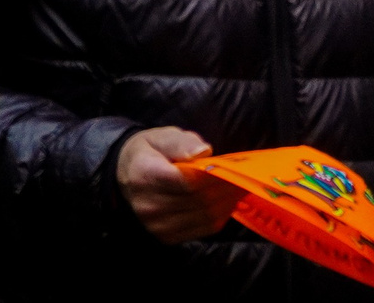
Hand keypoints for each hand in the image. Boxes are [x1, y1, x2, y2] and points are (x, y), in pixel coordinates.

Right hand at [118, 127, 235, 242]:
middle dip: (227, 187)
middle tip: (246, 175)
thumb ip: (181, 143)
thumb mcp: (163, 136)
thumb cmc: (151, 151)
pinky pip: (203, 229)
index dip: (215, 175)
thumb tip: (203, 152)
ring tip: (241, 185)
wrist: (127, 175)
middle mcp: (148, 205)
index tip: (234, 166)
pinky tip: (228, 200)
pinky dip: (221, 214)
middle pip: (199, 200)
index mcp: (145, 176)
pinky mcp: (166, 236)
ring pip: (205, 216)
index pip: (188, 182)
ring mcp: (156, 225)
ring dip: (228, 202)